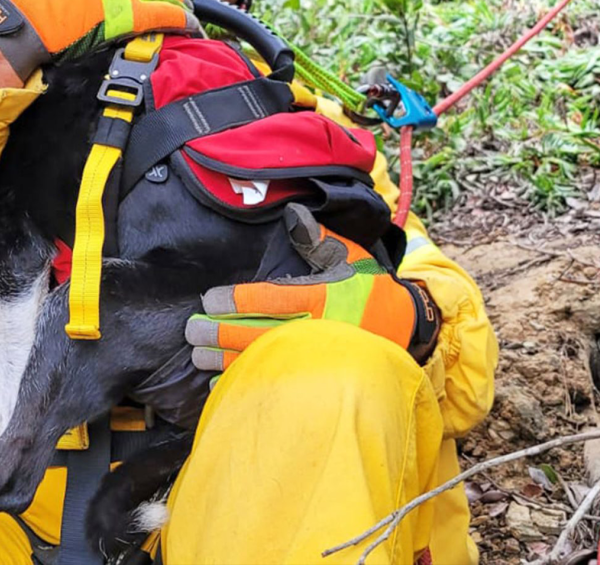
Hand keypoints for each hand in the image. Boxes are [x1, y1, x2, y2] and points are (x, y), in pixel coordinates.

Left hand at [186, 203, 440, 378]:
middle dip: (220, 332)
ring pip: (261, 361)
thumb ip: (318, 239)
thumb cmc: (373, 292)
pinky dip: (246, 384)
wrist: (408, 332)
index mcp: (322, 298)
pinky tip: (221, 384)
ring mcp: (314, 360)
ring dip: (224, 360)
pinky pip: (275, 384)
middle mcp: (315, 332)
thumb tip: (291, 214)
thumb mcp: (352, 259)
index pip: (269, 299)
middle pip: (257, 333)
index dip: (236, 300)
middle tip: (191, 331)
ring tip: (196, 356)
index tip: (209, 300)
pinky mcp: (315, 380)